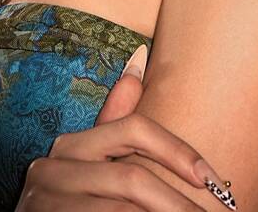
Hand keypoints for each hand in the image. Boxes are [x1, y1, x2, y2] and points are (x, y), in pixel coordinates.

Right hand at [16, 44, 226, 209]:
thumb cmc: (74, 207)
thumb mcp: (92, 164)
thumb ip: (115, 123)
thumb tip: (138, 60)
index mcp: (69, 147)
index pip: (133, 129)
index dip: (177, 151)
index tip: (212, 179)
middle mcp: (52, 170)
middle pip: (132, 177)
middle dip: (179, 203)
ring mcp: (45, 204)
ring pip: (125, 211)